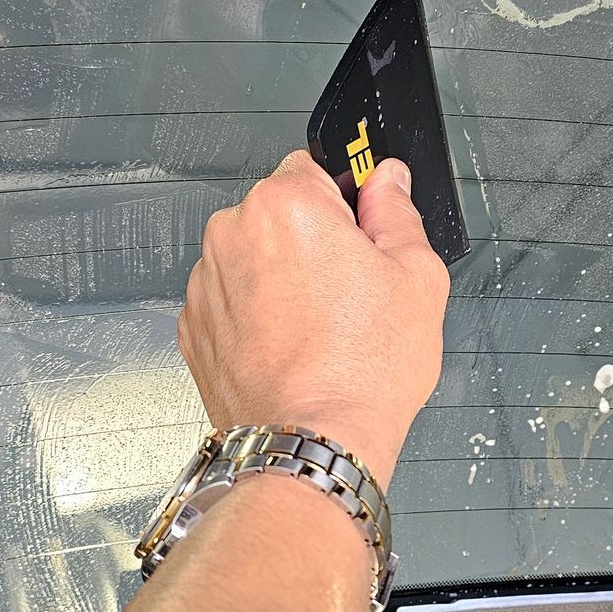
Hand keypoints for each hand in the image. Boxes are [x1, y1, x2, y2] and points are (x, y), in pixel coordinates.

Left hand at [179, 151, 449, 481]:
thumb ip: (397, 212)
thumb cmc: (362, 371)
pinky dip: (258, 316)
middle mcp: (232, 233)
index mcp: (286, 205)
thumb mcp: (416, 276)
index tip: (363, 236)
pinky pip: (233, 301)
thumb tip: (387, 182)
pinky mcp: (196, 327)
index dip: (348, 204)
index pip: (317, 167)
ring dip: (282, 278)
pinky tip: (294, 348)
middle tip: (351, 292)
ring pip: (254, 257)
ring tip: (323, 329)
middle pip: (281, 213)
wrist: (311, 444)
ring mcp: (206, 283)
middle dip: (314, 240)